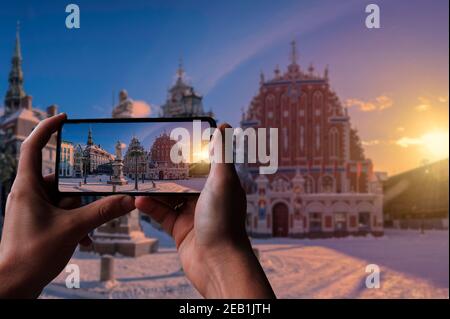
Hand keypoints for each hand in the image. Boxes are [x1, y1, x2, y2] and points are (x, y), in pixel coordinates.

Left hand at [0, 113, 134, 297]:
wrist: (12, 286)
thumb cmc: (31, 256)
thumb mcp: (72, 229)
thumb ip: (103, 212)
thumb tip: (128, 201)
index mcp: (27, 187)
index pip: (33, 147)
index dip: (47, 128)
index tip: (65, 117)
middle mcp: (29, 194)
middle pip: (61, 179)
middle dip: (81, 194)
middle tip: (96, 199)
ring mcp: (34, 209)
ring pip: (66, 200)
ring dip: (81, 215)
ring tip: (86, 233)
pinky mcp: (40, 222)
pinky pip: (63, 214)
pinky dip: (76, 224)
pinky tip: (84, 241)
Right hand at [136, 124, 274, 297]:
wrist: (216, 263)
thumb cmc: (223, 220)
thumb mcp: (222, 181)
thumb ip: (221, 154)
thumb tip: (224, 125)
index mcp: (219, 184)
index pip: (202, 162)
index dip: (189, 151)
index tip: (172, 139)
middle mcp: (206, 198)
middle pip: (183, 178)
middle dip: (166, 169)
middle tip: (146, 157)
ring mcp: (192, 214)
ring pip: (169, 195)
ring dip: (154, 188)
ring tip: (137, 177)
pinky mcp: (180, 229)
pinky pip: (162, 214)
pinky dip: (150, 207)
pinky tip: (138, 200)